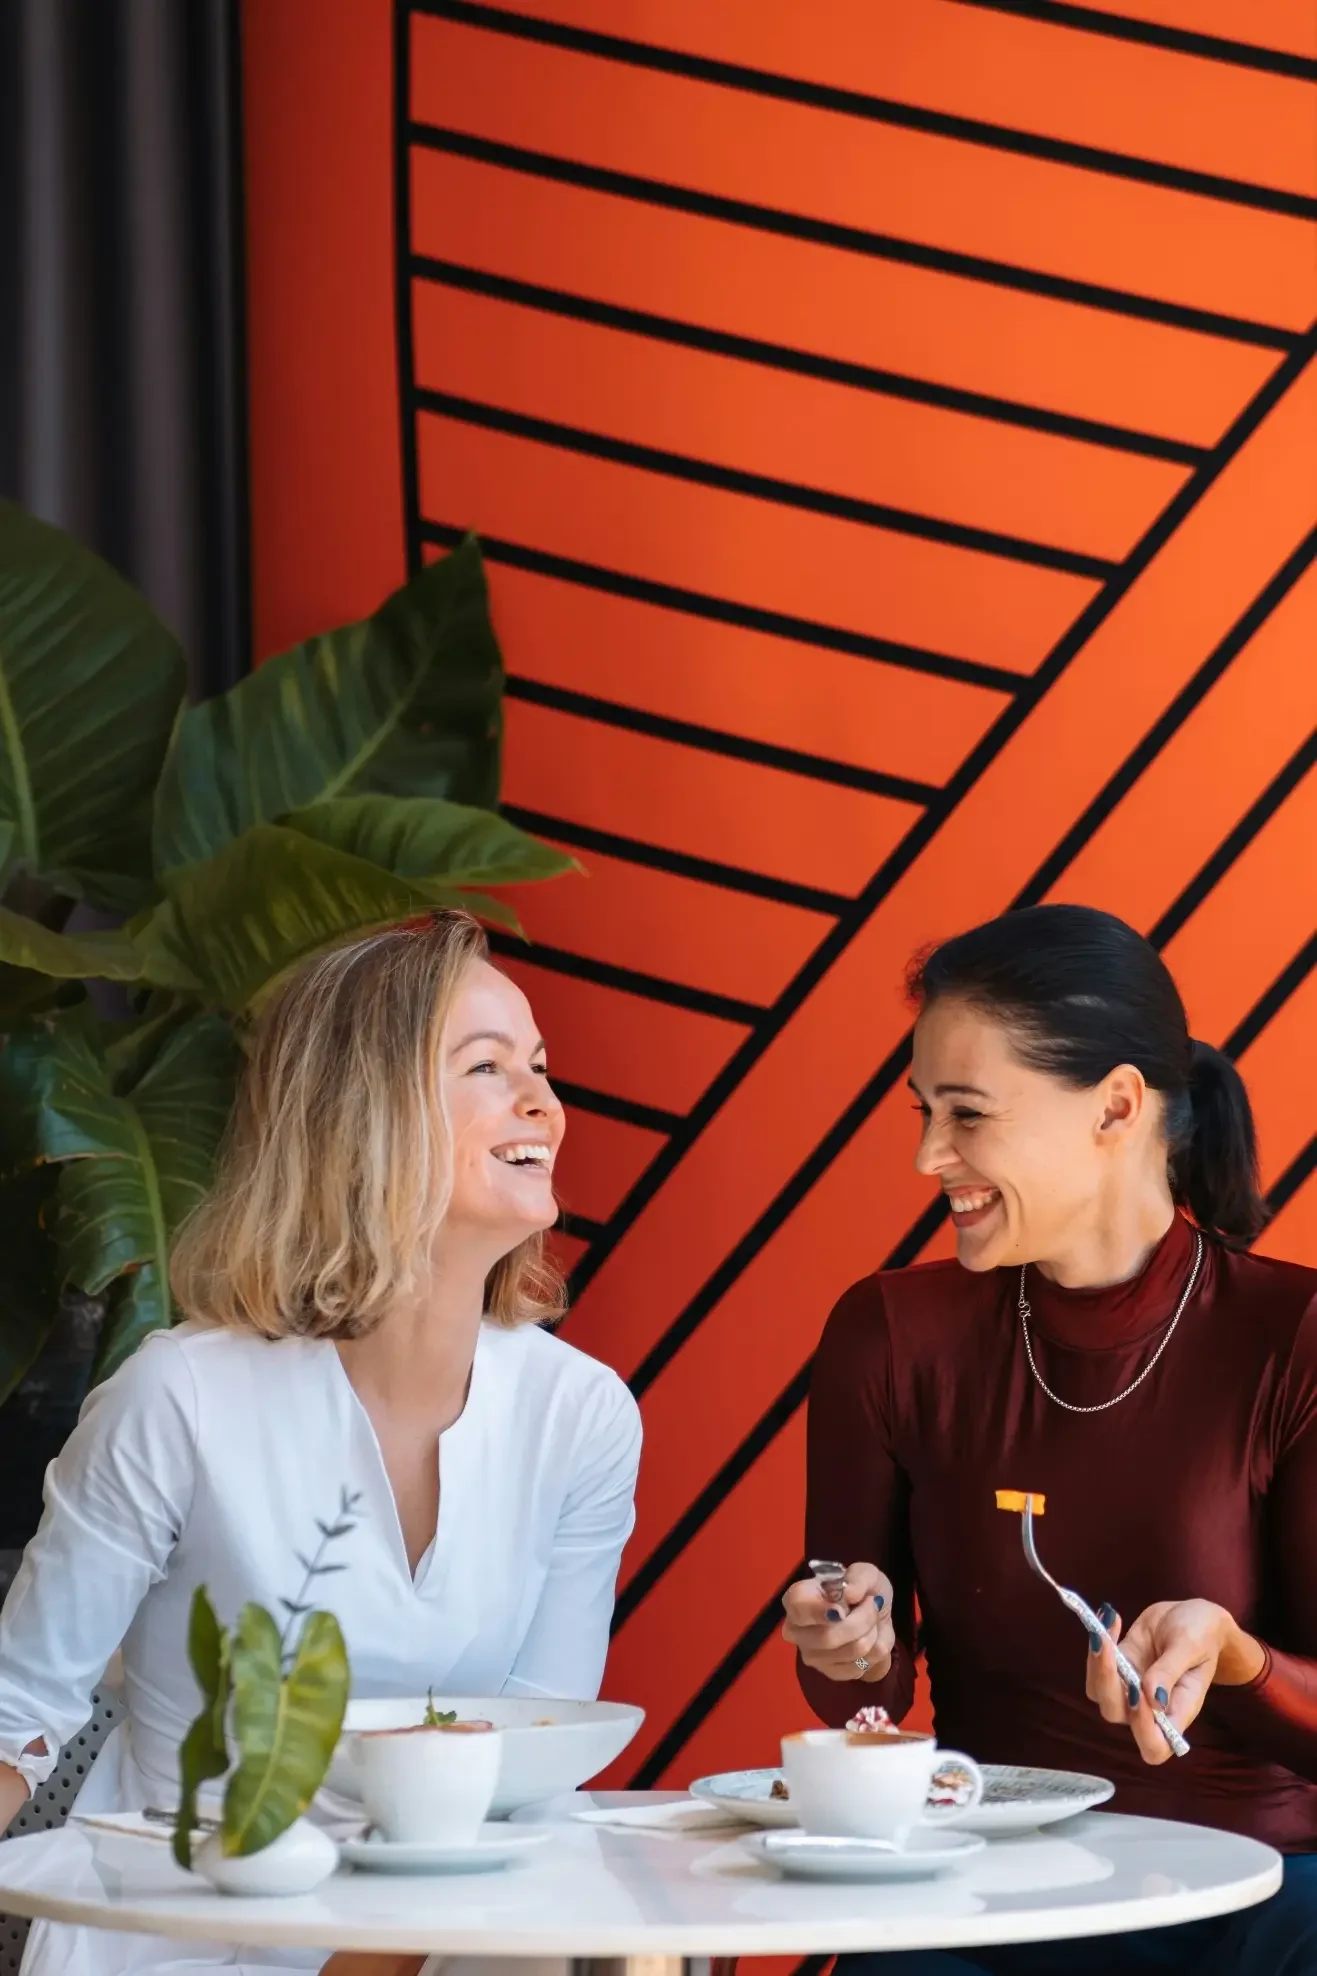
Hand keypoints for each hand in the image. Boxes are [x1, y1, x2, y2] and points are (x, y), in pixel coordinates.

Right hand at [781, 1561, 894, 1683]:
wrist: (874, 1614)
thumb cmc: (861, 1588)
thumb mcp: (865, 1573)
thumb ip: (858, 1578)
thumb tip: (849, 1594)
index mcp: (797, 1600)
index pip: (798, 1607)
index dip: (819, 1611)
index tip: (842, 1610)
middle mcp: (797, 1632)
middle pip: (829, 1638)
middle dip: (863, 1619)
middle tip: (873, 1603)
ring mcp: (813, 1656)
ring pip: (852, 1651)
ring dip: (873, 1631)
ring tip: (873, 1619)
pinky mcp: (831, 1673)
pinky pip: (863, 1665)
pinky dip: (876, 1648)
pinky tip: (870, 1637)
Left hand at [1086, 1599, 1265, 1763]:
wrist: (1192, 1616)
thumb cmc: (1202, 1634)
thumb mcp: (1192, 1646)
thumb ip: (1171, 1671)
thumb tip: (1152, 1698)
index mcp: (1178, 1710)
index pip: (1155, 1745)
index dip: (1141, 1728)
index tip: (1137, 1691)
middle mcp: (1150, 1706)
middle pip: (1116, 1714)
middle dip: (1106, 1683)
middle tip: (1108, 1646)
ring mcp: (1130, 1686)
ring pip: (1099, 1691)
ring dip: (1096, 1661)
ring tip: (1104, 1628)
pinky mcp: (1118, 1665)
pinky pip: (1097, 1664)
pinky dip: (1098, 1642)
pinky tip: (1110, 1618)